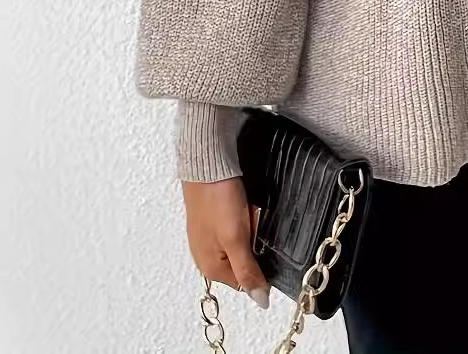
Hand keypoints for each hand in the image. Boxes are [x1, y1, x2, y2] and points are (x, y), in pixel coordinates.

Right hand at [181, 177, 269, 308]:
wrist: (207, 165)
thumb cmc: (219, 200)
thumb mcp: (237, 239)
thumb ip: (248, 271)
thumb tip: (260, 301)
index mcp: (211, 268)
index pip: (247, 280)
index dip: (260, 260)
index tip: (259, 238)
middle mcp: (207, 257)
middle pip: (246, 259)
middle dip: (254, 241)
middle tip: (251, 220)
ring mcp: (209, 238)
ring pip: (244, 240)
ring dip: (251, 226)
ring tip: (245, 209)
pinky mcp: (213, 220)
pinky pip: (238, 225)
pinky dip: (245, 216)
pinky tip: (241, 204)